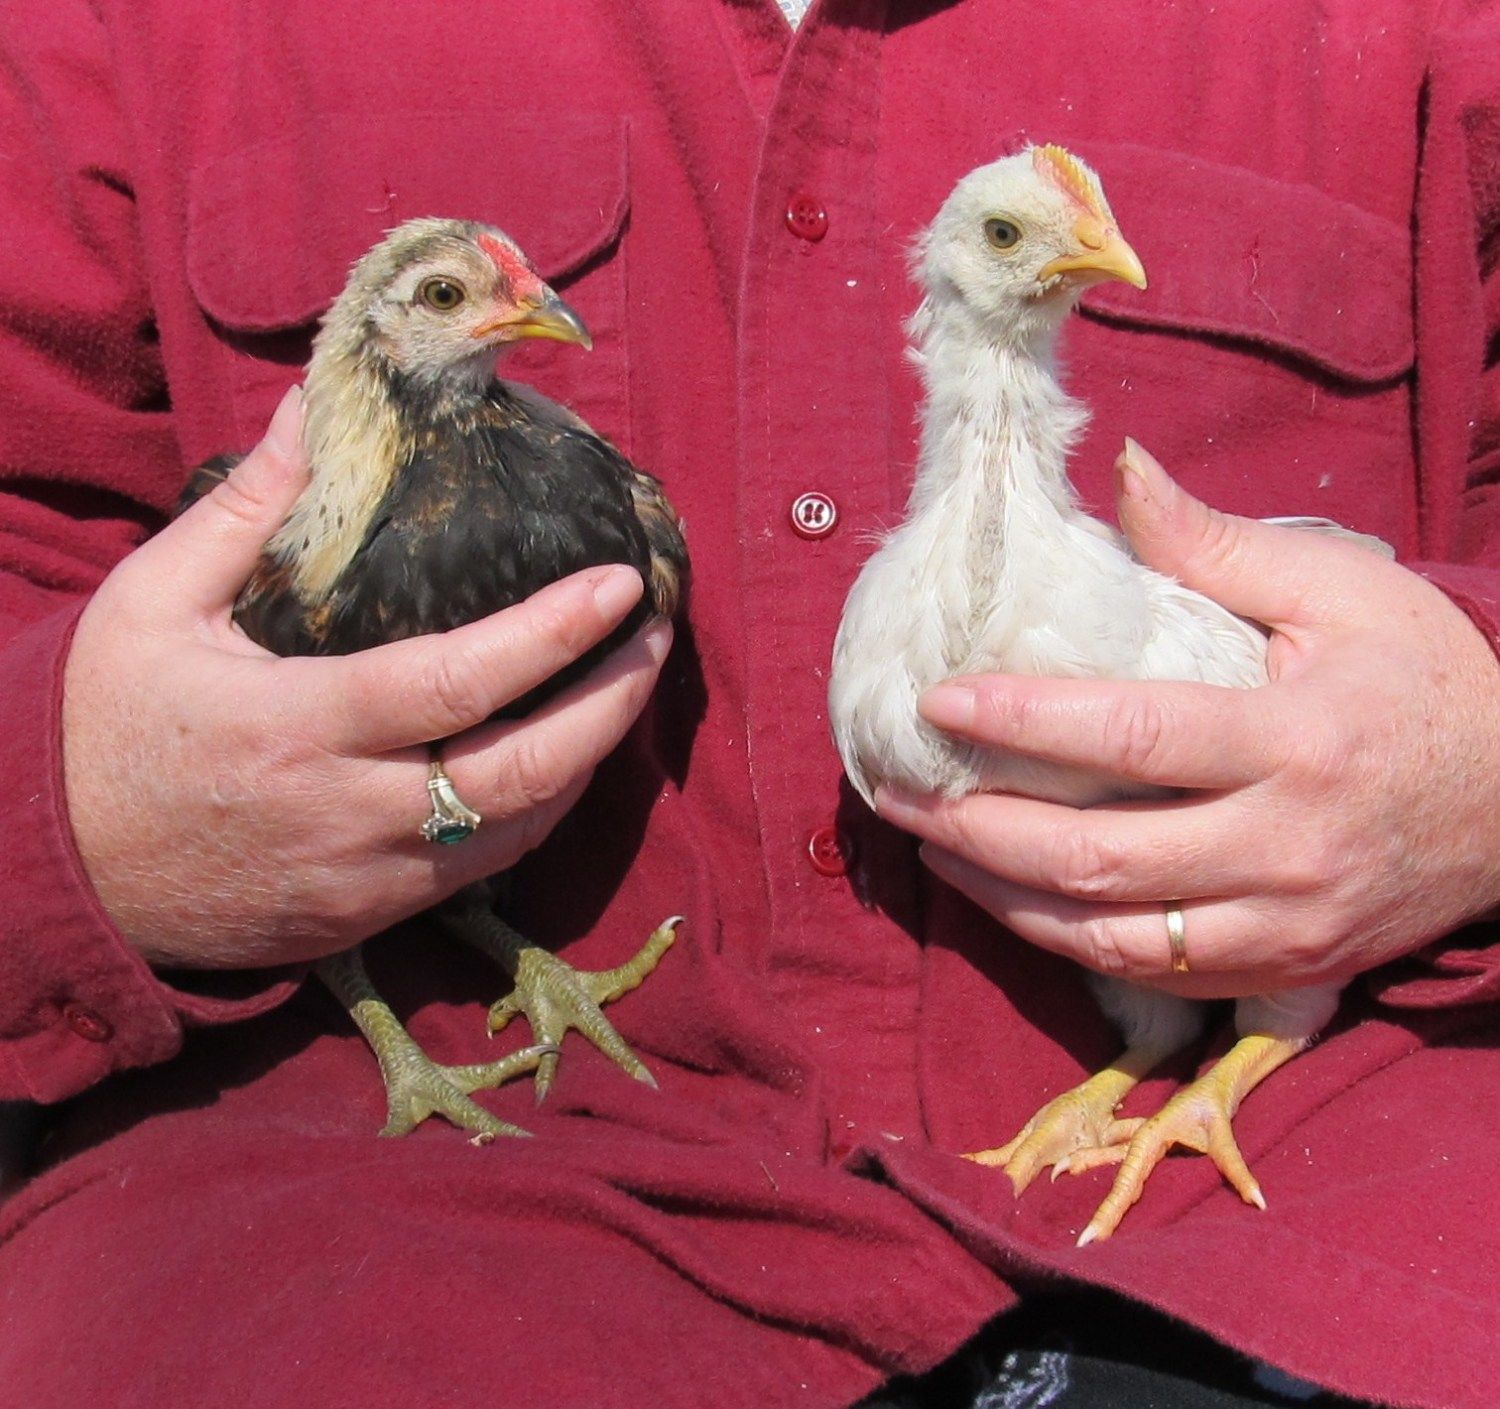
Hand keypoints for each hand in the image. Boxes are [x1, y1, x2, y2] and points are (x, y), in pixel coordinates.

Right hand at [63, 388, 670, 967]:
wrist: (56, 873)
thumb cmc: (103, 725)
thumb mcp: (152, 602)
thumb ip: (245, 510)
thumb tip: (311, 406)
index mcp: (299, 725)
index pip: (460, 683)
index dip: (555, 636)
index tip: (622, 588)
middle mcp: (351, 812)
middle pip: (524, 772)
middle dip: (611, 706)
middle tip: (655, 641)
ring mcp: (369, 877)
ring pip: (519, 829)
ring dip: (588, 760)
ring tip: (623, 688)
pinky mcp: (371, 917)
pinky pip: (484, 868)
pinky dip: (536, 811)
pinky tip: (559, 759)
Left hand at [875, 442, 1499, 998]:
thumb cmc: (1424, 678)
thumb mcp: (1340, 590)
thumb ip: (1216, 544)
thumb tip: (1119, 471)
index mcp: (1298, 739)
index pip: (1133, 737)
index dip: (1022, 722)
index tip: (937, 701)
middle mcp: (1286, 846)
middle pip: (1100, 857)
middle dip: (979, 828)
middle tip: (900, 790)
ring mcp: (1285, 924)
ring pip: (1110, 935)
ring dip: (1001, 898)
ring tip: (929, 847)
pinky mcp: (1284, 969)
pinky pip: (1152, 974)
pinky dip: (1064, 944)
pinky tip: (1006, 902)